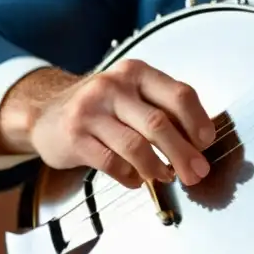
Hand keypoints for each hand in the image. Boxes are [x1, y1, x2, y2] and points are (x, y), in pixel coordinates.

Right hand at [0, 61, 215, 187]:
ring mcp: (91, 110)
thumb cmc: (103, 108)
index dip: (198, 121)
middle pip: (159, 123)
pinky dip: (130, 176)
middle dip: (183, 153)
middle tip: (196, 173)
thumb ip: (164, 111)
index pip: (179, 94)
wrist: (47, 113)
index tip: (206, 143)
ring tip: (166, 176)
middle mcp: (114, 86)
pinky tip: (136, 180)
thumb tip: (199, 144)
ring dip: (157, 168)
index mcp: (137, 73)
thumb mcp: (134, 96)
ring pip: (135, 146)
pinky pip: (112, 163)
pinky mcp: (74, 136)